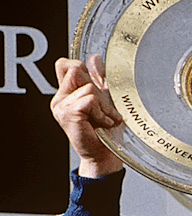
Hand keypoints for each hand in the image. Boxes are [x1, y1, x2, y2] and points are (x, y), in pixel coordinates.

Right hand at [51, 56, 123, 176]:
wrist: (105, 157)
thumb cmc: (107, 133)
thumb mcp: (105, 101)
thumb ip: (99, 79)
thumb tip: (94, 58)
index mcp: (67, 92)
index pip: (66, 64)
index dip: (83, 69)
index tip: (98, 87)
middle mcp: (61, 97)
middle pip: (77, 69)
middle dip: (99, 89)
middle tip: (105, 110)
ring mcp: (61, 105)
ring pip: (88, 86)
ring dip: (104, 105)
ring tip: (106, 119)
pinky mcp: (67, 113)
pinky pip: (89, 100)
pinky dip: (101, 112)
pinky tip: (103, 123)